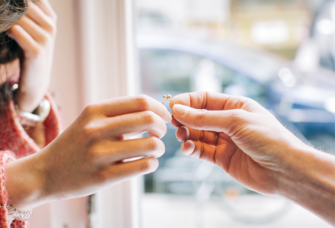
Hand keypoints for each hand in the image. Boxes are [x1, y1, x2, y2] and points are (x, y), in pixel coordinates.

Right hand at [5, 95, 170, 209]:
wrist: (45, 172)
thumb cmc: (75, 144)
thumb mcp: (90, 121)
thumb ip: (118, 114)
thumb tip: (154, 111)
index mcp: (95, 111)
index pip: (140, 101)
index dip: (160, 108)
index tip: (164, 116)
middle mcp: (97, 129)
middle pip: (149, 119)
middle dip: (162, 126)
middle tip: (160, 133)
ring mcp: (100, 154)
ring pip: (150, 145)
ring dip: (159, 147)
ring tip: (154, 149)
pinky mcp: (104, 177)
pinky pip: (143, 166)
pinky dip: (152, 163)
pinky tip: (146, 163)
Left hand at [7, 0, 56, 111]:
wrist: (36, 77)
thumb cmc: (30, 48)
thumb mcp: (33, 27)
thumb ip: (28, 11)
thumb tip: (12, 3)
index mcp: (51, 18)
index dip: (19, 2)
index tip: (9, 7)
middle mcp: (50, 27)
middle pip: (24, 4)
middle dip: (9, 8)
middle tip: (3, 16)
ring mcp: (45, 39)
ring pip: (18, 17)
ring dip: (5, 18)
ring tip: (3, 24)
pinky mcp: (36, 51)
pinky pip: (16, 31)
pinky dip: (7, 29)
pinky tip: (6, 33)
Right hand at [171, 91, 334, 224]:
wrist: (285, 170)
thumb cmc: (268, 138)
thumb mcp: (235, 121)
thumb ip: (204, 118)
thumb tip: (178, 110)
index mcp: (234, 106)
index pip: (204, 99)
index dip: (187, 101)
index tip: (172, 106)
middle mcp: (228, 122)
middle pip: (198, 117)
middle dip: (185, 119)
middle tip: (174, 124)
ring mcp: (224, 140)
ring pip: (197, 134)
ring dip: (187, 134)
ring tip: (182, 136)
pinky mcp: (221, 158)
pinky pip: (201, 151)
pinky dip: (192, 149)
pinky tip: (188, 148)